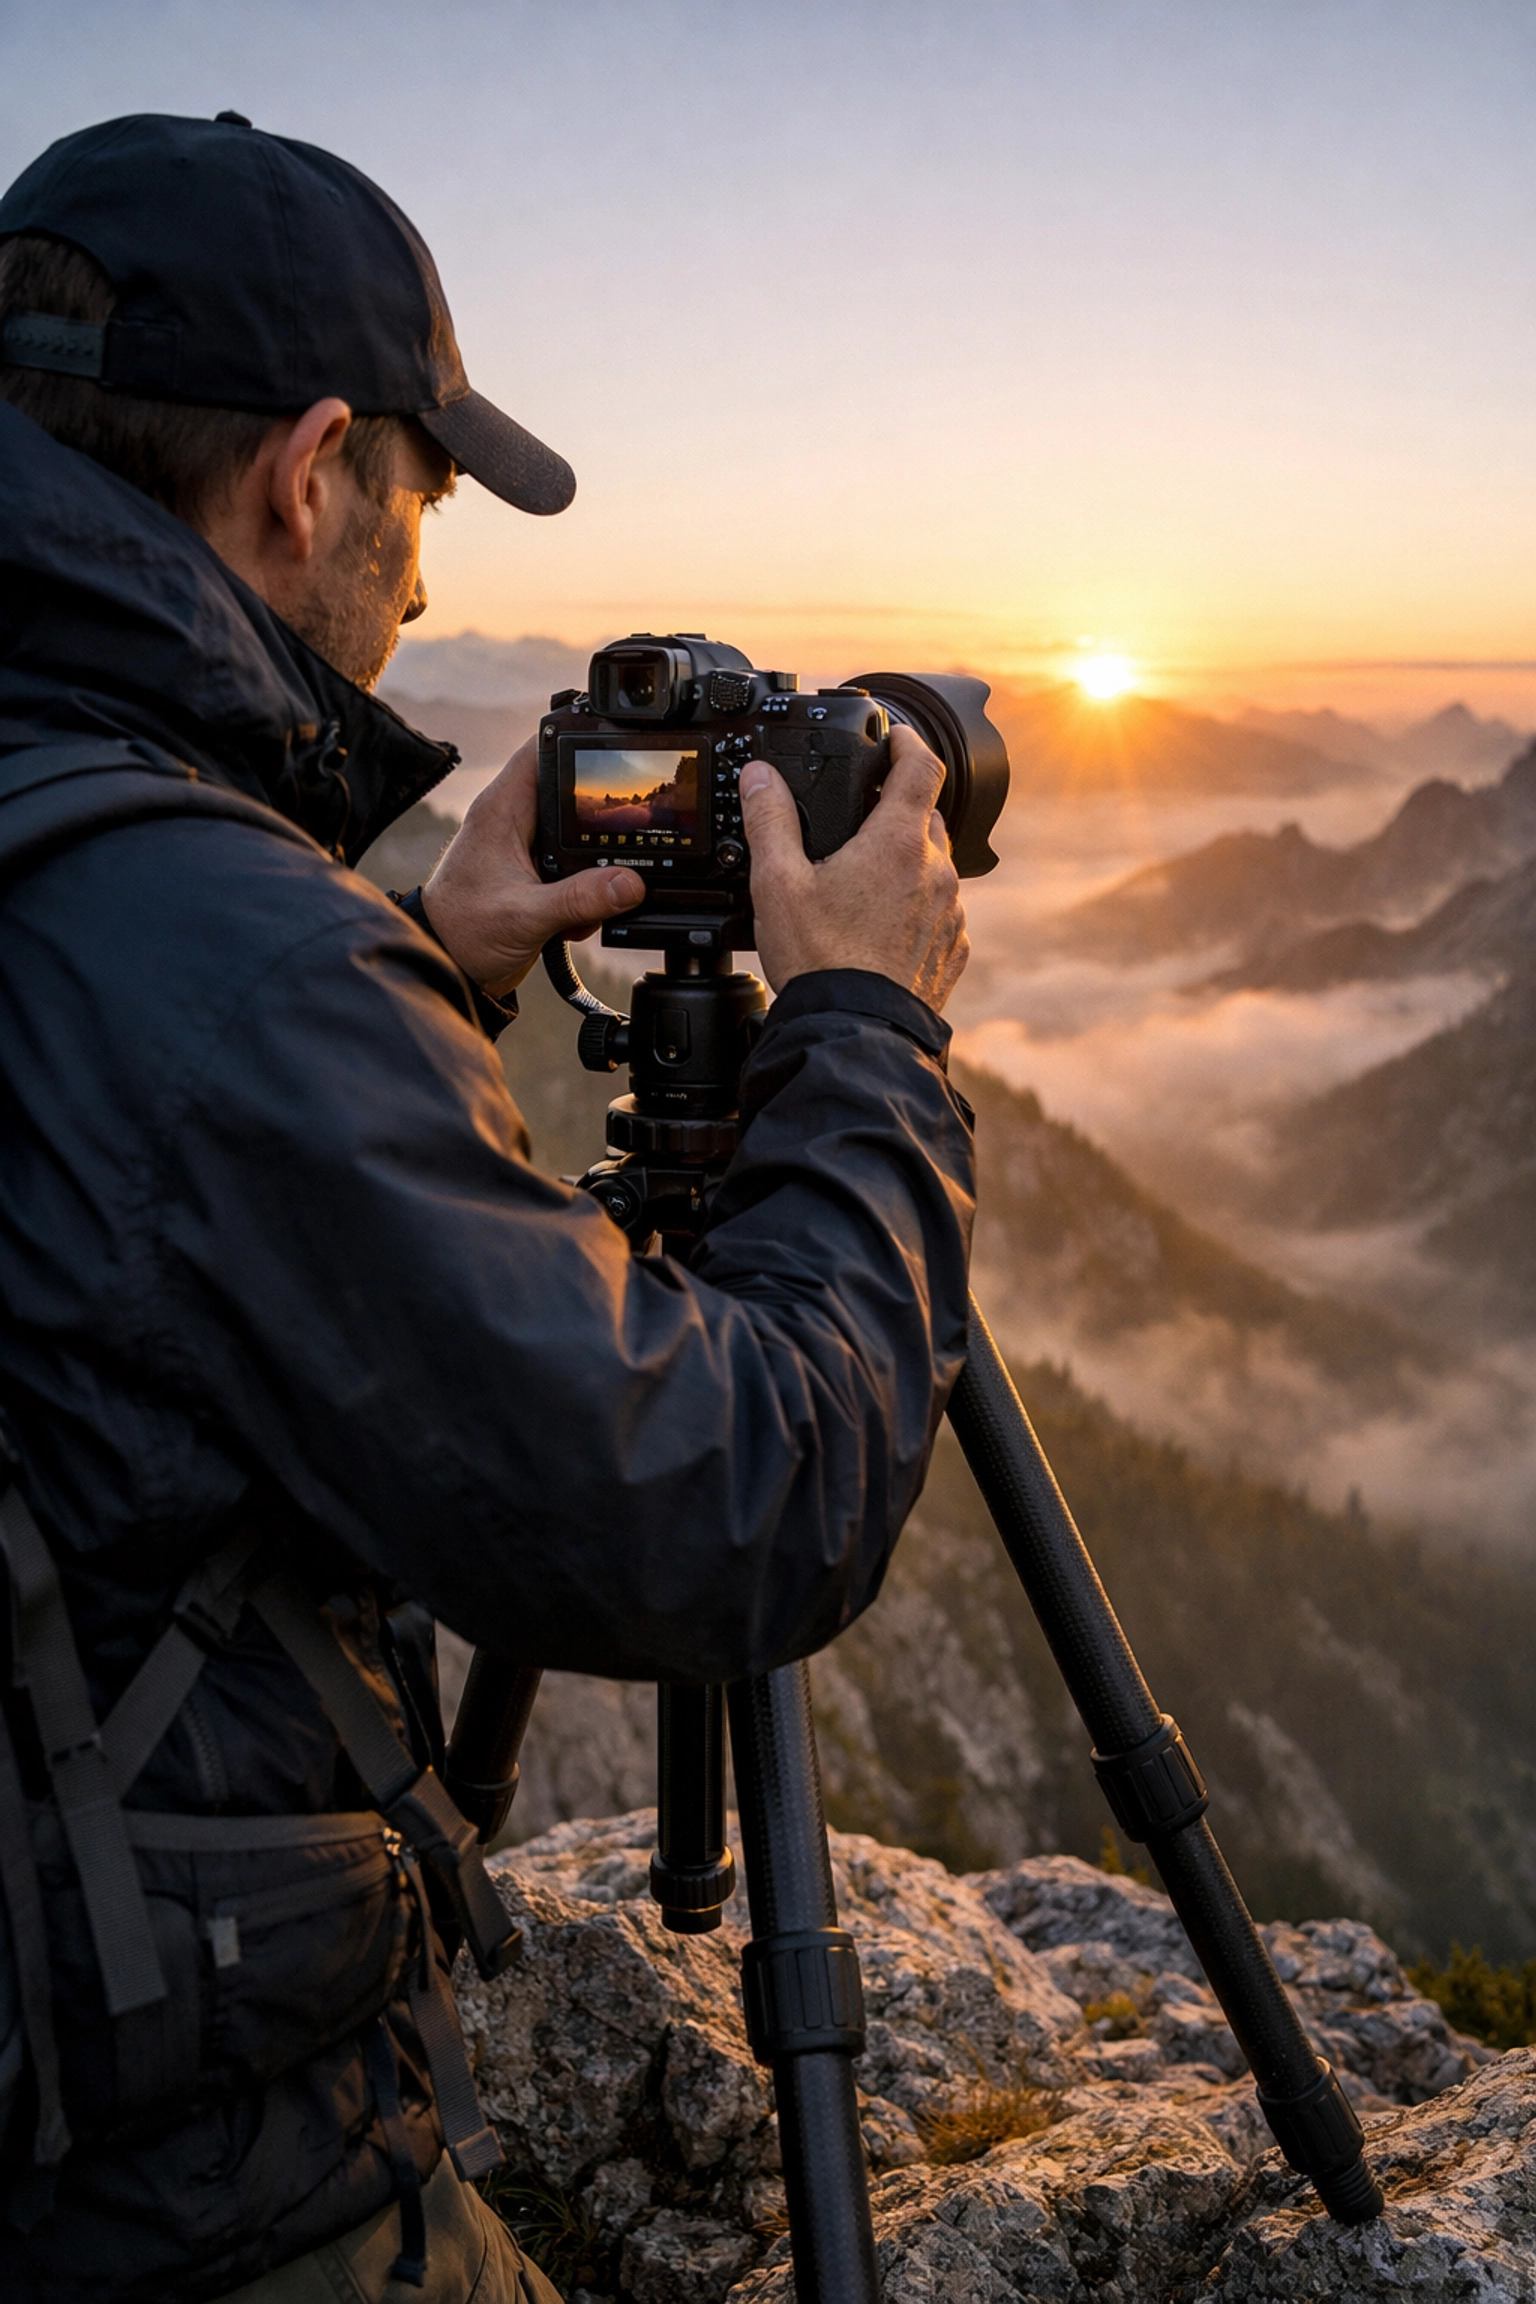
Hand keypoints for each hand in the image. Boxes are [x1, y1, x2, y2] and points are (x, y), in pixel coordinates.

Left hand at [420, 737, 644, 996]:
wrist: (447, 969)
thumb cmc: (463, 932)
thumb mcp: (526, 916)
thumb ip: (580, 899)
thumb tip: (631, 883)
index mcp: (503, 810)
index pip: (541, 749)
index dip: (577, 739)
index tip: (615, 744)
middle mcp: (514, 822)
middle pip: (571, 792)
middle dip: (601, 815)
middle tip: (627, 835)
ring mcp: (526, 849)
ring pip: (578, 835)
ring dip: (596, 865)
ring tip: (594, 895)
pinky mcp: (536, 877)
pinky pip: (576, 870)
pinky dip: (587, 893)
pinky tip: (575, 921)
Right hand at [739, 725, 968, 1010]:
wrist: (854, 1033)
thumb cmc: (819, 962)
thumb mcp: (778, 884)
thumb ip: (770, 821)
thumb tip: (760, 778)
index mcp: (897, 843)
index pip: (921, 765)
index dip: (908, 742)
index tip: (894, 739)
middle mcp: (936, 872)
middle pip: (926, 818)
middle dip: (896, 813)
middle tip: (859, 826)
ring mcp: (951, 914)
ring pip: (935, 868)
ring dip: (906, 867)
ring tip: (862, 890)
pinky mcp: (953, 951)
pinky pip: (940, 915)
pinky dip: (916, 912)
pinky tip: (880, 933)